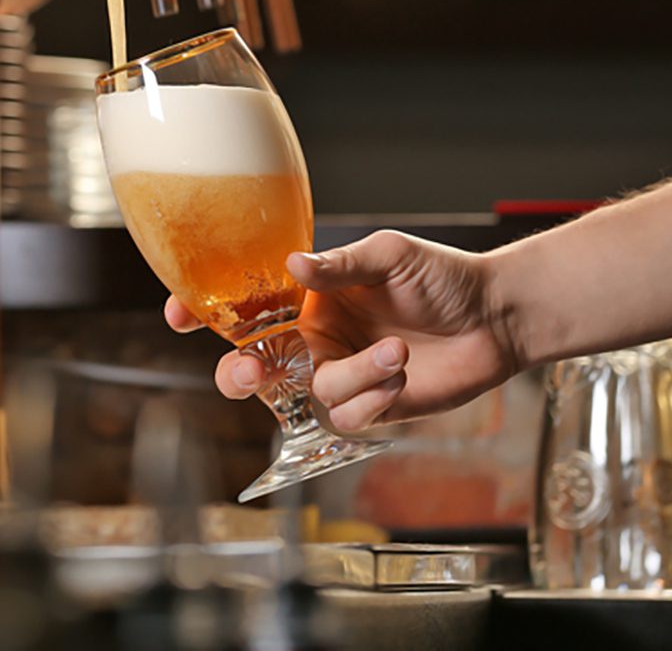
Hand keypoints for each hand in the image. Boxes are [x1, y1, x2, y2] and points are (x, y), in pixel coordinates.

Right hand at [165, 230, 520, 431]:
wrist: (494, 317)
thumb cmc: (440, 274)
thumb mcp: (388, 255)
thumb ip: (339, 265)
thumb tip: (290, 263)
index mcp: (306, 297)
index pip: (243, 306)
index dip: (203, 312)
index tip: (177, 313)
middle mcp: (314, 337)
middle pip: (251, 367)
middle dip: (241, 374)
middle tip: (255, 371)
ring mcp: (341, 372)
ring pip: (310, 393)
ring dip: (352, 376)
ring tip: (397, 351)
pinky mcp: (371, 406)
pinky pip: (347, 416)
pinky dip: (374, 397)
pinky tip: (403, 372)